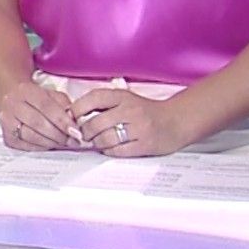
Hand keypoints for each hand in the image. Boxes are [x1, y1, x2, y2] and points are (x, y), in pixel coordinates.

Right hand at [0, 80, 80, 150]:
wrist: (12, 100)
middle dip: (59, 134)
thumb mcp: (52, 94)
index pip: (46, 106)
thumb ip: (64, 105)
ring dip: (51, 143)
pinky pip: (26, 146)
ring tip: (64, 143)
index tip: (76, 131)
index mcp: (25, 90)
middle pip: (37, 122)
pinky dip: (42, 148)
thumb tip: (74, 122)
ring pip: (31, 136)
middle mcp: (12, 104)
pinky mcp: (7, 137)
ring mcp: (7, 121)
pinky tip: (51, 145)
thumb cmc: (35, 99)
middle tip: (73, 140)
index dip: (62, 120)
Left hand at [73, 89, 193, 156]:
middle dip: (84, 132)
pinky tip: (109, 148)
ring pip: (105, 139)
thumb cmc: (145, 111)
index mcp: (122, 96)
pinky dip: (109, 151)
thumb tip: (74, 113)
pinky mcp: (144, 145)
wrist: (176, 121)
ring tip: (95, 142)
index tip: (72, 117)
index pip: (93, 98)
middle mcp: (130, 110)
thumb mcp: (125, 99)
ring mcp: (138, 128)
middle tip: (82, 136)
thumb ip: (104, 104)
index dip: (78, 109)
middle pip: (95, 123)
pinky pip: (118, 151)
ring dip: (96, 143)